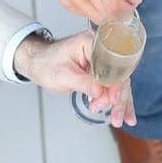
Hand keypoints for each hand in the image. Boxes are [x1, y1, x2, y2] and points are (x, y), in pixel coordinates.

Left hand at [15, 31, 136, 127]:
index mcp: (91, 43)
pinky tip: (124, 114)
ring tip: (120, 120)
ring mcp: (101, 61)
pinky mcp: (100, 71)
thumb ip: (84, 83)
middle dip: (117, 98)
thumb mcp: (63, 75)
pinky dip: (116, 101)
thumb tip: (102, 93)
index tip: (113, 100)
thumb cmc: (46, 64)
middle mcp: (100, 50)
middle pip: (118, 75)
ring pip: (118, 83)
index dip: (115, 84)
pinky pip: (112, 86)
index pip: (111, 65)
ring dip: (119, 103)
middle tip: (115, 116)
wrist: (37, 63)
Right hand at [40, 0, 137, 23]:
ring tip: (110, 6)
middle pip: (107, 13)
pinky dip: (94, 12)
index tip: (131, 7)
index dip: (126, 9)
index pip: (115, 3)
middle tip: (124, 8)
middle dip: (119, 14)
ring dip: (107, 16)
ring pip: (96, 17)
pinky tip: (94, 1)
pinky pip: (86, 15)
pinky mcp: (65, 1)